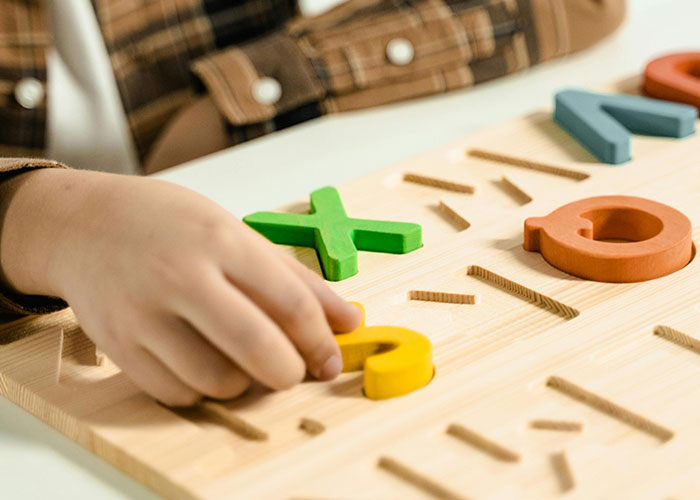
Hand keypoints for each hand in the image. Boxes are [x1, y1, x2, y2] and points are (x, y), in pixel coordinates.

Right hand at [1, 168, 361, 405]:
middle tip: (294, 371)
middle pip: (257, 348)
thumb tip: (349, 320)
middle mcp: (182, 276)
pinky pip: (176, 393)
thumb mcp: (237, 234)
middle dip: (289, 373)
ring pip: (217, 381)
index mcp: (222, 241)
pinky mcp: (118, 345)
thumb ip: (296, 279)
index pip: (290, 303)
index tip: (330, 360)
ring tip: (242, 360)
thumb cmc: (170, 225)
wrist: (84, 225)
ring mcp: (144, 313)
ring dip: (244, 383)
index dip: (320, 341)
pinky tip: (204, 364)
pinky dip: (202, 389)